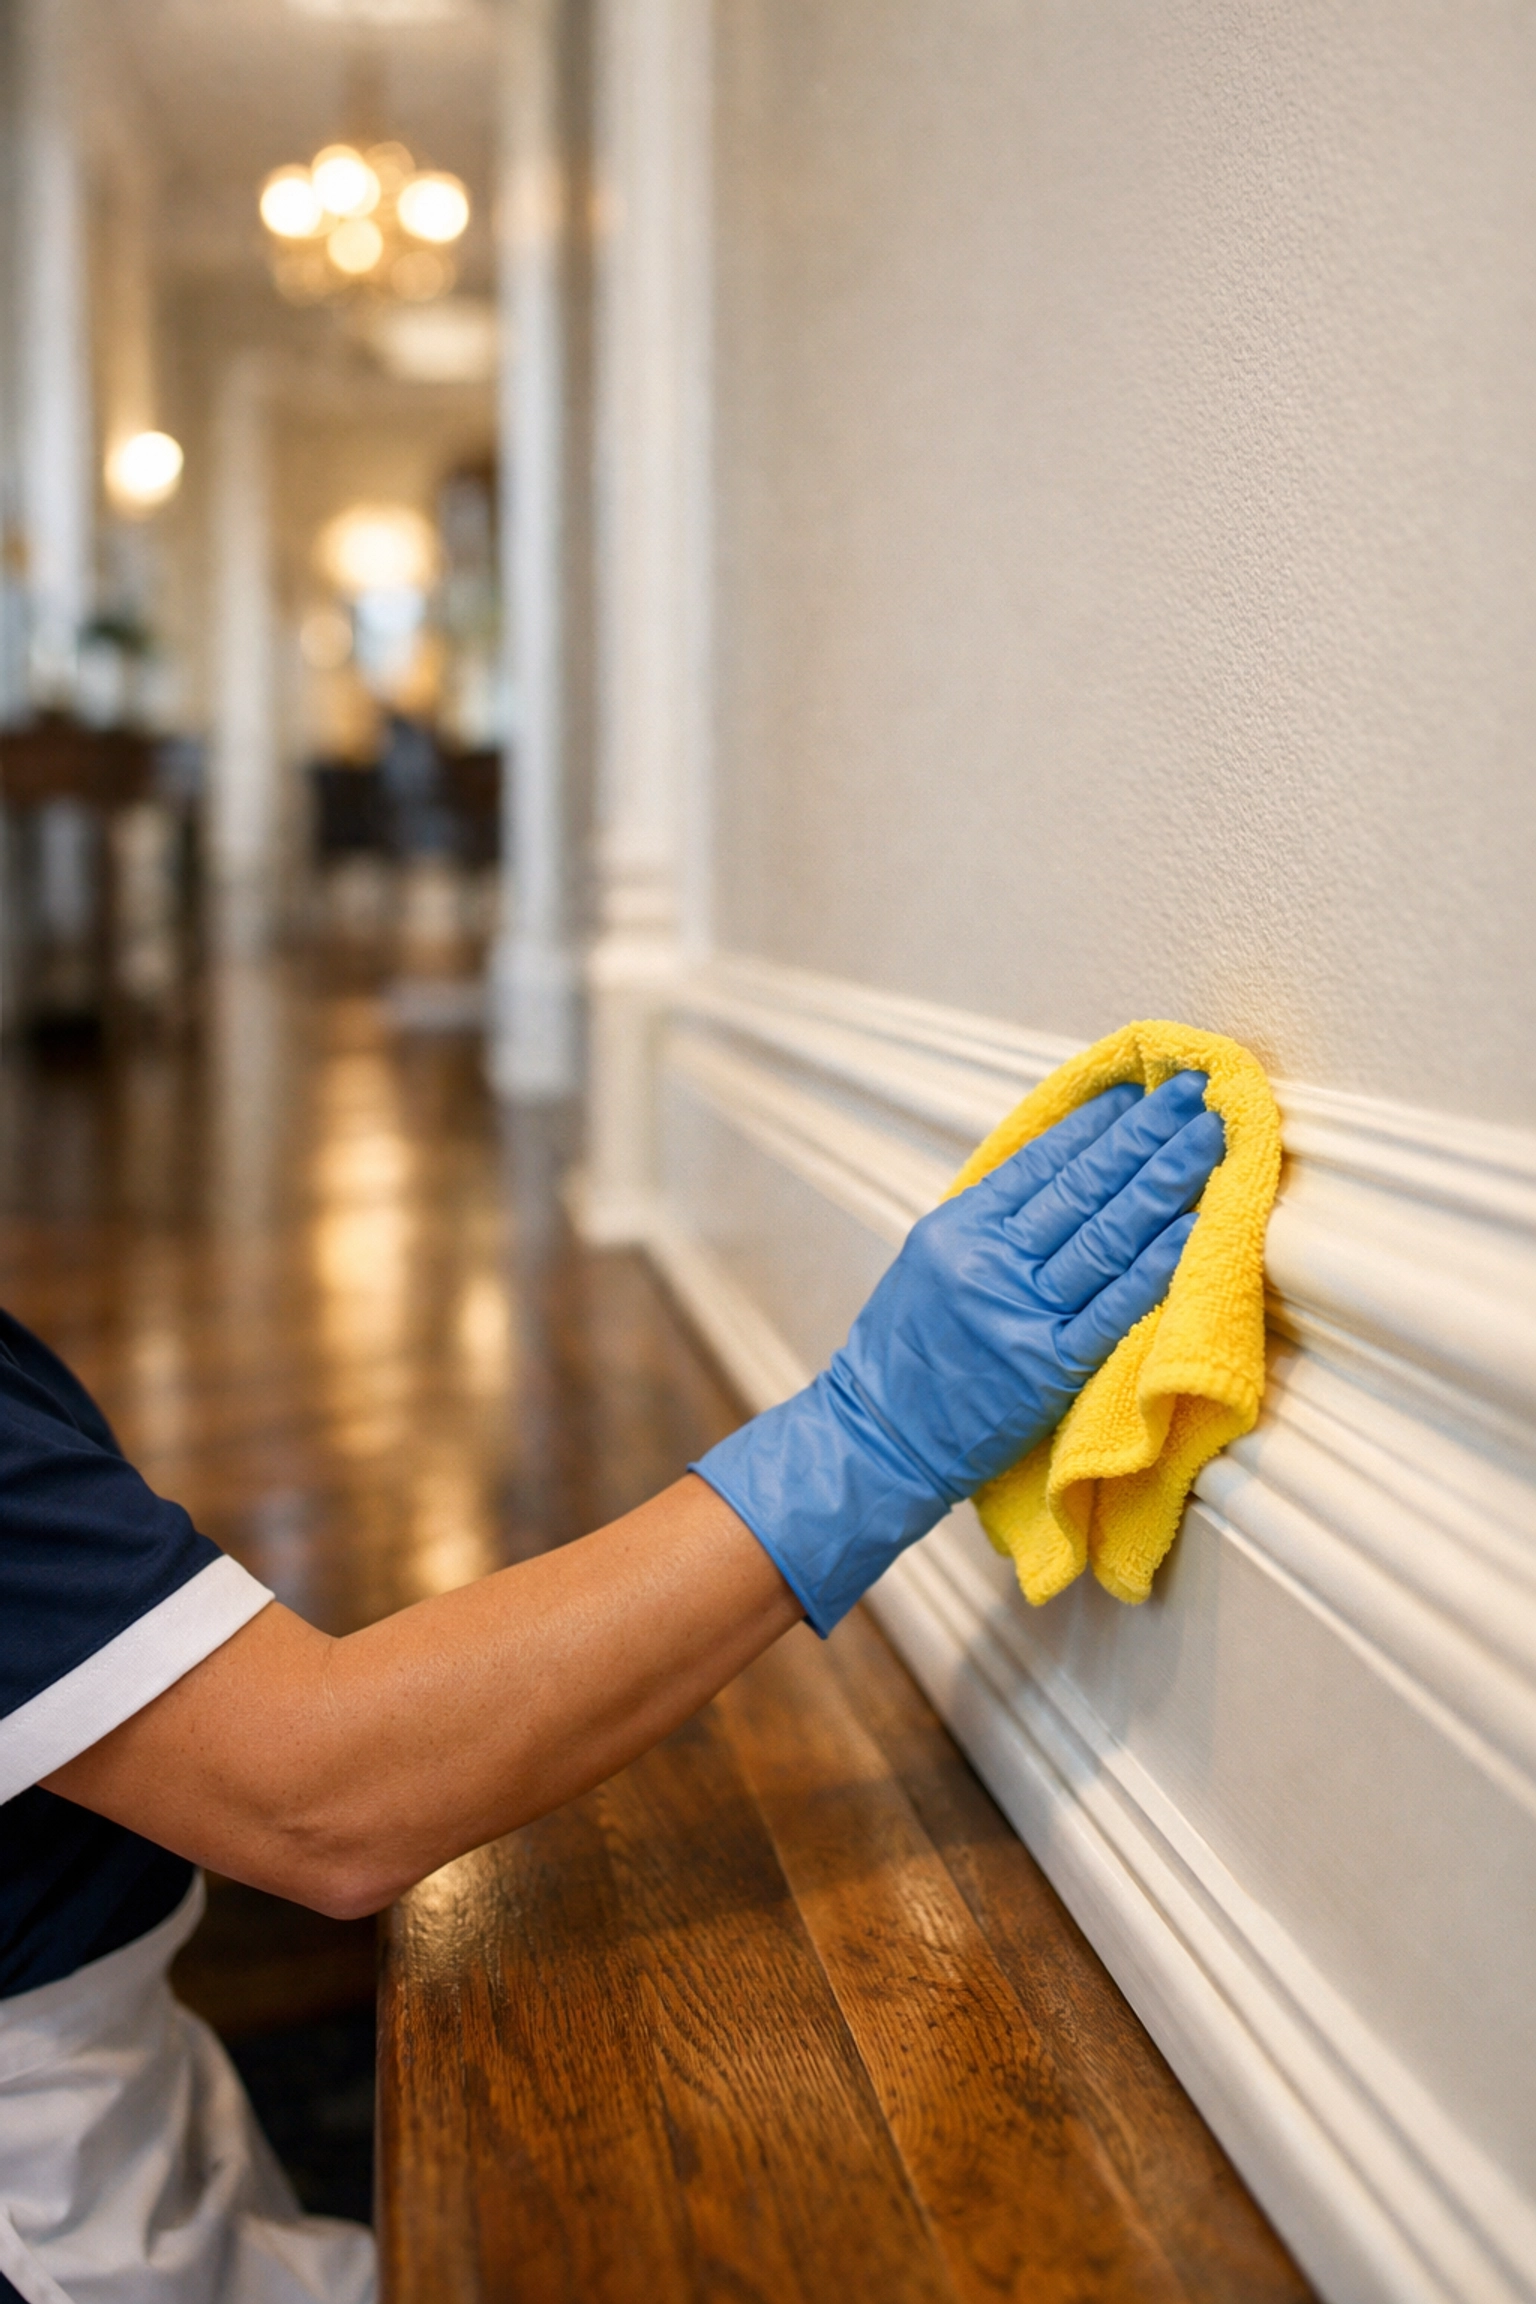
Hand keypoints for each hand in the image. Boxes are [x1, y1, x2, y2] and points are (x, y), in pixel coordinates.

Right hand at [691, 1071, 1224, 1631]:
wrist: (879, 1437)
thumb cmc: (910, 1351)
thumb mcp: (934, 1262)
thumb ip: (995, 1218)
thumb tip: (1074, 1164)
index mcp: (959, 1228)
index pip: (1042, 1161)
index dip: (1100, 1123)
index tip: (1146, 1091)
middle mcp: (987, 1262)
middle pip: (1082, 1187)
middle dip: (1145, 1136)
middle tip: (1195, 1097)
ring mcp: (1019, 1313)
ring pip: (1105, 1235)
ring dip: (1164, 1182)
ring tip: (1207, 1142)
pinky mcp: (1047, 1368)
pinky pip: (1112, 1307)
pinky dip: (1154, 1264)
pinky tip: (1191, 1226)